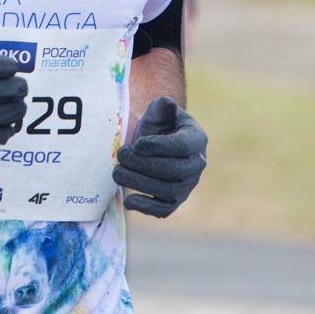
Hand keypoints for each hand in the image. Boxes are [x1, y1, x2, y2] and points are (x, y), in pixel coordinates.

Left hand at [114, 97, 206, 216]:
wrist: (159, 144)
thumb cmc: (160, 126)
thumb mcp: (160, 112)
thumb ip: (163, 106)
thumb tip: (166, 103)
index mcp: (196, 139)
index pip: (182, 147)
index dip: (158, 147)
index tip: (136, 144)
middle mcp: (197, 165)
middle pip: (173, 171)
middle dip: (143, 164)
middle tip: (121, 155)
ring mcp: (187, 185)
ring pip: (167, 191)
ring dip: (139, 183)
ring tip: (117, 172)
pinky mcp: (175, 201)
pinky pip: (164, 210)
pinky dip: (146, 208)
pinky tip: (128, 200)